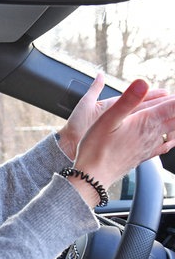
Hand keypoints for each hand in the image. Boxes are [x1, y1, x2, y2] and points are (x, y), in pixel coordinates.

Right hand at [71, 79, 174, 205]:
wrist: (92, 177)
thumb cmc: (96, 149)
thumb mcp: (107, 119)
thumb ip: (127, 100)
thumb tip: (142, 82)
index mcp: (145, 122)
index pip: (172, 105)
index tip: (174, 93)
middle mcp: (151, 134)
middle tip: (173, 102)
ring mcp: (149, 146)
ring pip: (174, 131)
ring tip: (172, 115)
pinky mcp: (143, 156)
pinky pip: (165, 145)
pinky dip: (172, 138)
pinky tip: (170, 138)